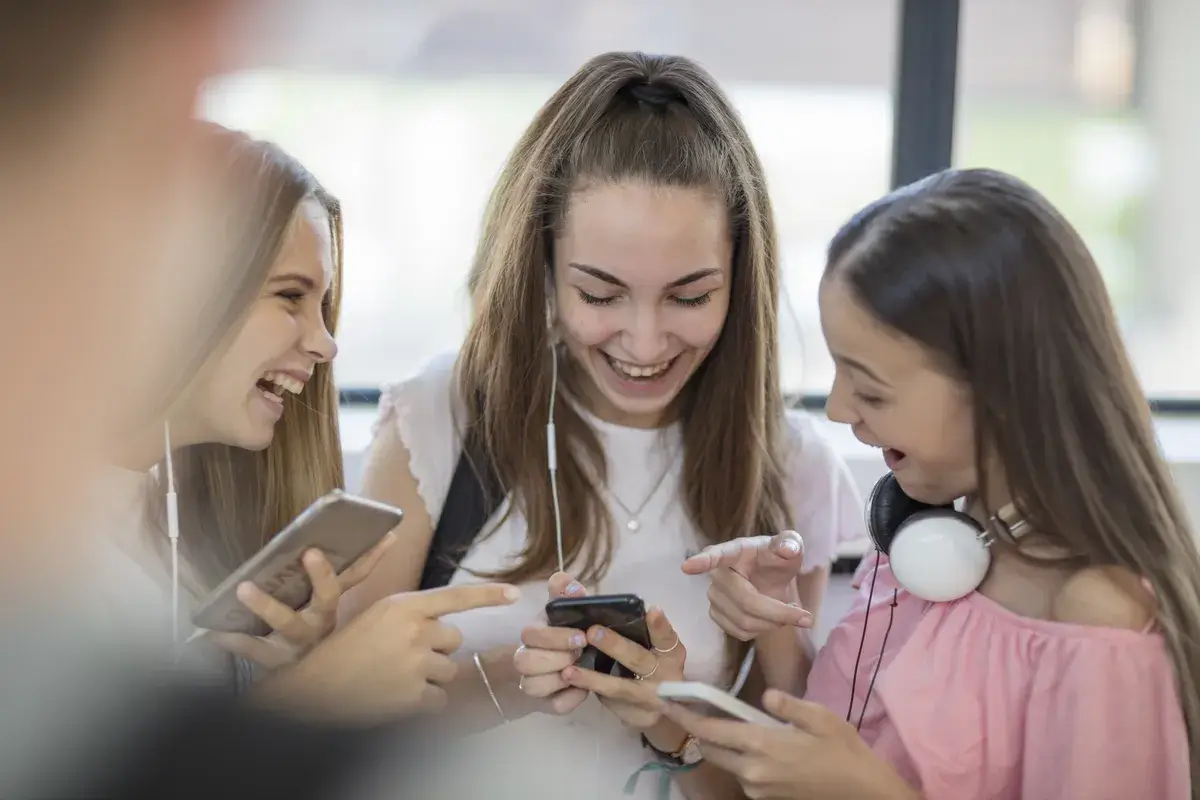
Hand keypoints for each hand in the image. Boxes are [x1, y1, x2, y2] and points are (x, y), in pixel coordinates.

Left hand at [207, 533, 395, 668]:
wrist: (306, 693)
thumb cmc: (312, 643)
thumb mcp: (324, 616)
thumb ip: (328, 585)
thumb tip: (340, 549)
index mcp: (332, 608)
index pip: (356, 577)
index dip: (371, 557)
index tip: (386, 536)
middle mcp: (320, 625)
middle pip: (327, 598)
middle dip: (322, 576)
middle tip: (311, 552)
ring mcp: (299, 644)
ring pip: (287, 624)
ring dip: (266, 605)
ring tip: (243, 587)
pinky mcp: (276, 662)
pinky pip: (255, 650)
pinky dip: (234, 640)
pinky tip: (212, 633)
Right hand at [255, 582, 521, 723]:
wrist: (314, 689)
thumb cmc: (343, 650)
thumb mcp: (375, 616)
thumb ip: (411, 614)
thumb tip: (443, 620)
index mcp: (403, 606)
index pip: (456, 596)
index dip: (488, 595)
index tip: (517, 594)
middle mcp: (414, 631)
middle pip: (454, 639)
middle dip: (436, 649)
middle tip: (403, 656)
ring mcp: (415, 665)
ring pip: (448, 670)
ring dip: (430, 677)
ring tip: (396, 677)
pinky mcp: (414, 696)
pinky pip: (439, 699)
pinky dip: (423, 702)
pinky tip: (397, 697)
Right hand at [514, 571, 589, 714]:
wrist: (578, 656)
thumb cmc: (571, 627)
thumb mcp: (568, 606)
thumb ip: (567, 591)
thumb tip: (571, 586)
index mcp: (533, 633)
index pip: (529, 634)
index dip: (553, 637)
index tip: (581, 636)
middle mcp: (526, 658)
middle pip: (524, 662)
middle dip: (556, 658)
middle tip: (580, 652)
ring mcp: (534, 682)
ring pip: (532, 686)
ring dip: (560, 679)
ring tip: (580, 670)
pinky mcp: (547, 703)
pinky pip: (554, 706)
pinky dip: (570, 699)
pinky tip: (583, 689)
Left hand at [560, 605, 686, 741]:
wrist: (657, 708)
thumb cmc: (651, 664)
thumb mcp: (654, 647)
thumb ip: (640, 628)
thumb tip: (607, 604)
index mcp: (670, 654)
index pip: (667, 637)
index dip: (660, 626)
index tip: (652, 610)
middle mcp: (662, 675)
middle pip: (639, 659)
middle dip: (616, 646)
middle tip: (592, 632)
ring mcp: (646, 697)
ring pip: (619, 687)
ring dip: (593, 678)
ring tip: (569, 670)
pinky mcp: (631, 713)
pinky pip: (607, 700)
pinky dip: (588, 690)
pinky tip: (570, 683)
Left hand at [662, 689, 917, 799]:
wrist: (860, 791)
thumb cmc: (843, 750)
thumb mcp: (820, 717)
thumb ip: (787, 705)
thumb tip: (766, 696)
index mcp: (762, 745)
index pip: (710, 731)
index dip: (685, 716)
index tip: (667, 703)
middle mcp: (752, 771)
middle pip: (710, 749)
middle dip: (699, 730)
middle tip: (692, 709)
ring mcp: (757, 788)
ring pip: (725, 762)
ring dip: (721, 745)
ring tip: (730, 725)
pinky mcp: (764, 797)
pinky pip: (742, 774)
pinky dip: (739, 758)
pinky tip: (754, 746)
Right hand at [681, 531, 812, 639]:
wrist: (769, 576)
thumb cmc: (777, 558)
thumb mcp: (789, 547)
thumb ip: (790, 544)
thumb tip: (787, 548)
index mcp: (733, 552)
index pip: (716, 555)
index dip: (702, 562)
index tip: (687, 567)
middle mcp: (718, 574)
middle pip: (746, 602)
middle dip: (779, 613)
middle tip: (806, 617)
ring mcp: (714, 596)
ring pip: (745, 622)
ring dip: (774, 623)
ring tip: (788, 611)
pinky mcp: (717, 615)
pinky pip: (741, 633)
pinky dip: (763, 630)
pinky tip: (772, 618)